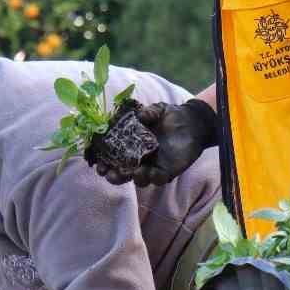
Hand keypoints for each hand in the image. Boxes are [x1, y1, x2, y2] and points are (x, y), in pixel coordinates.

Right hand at [86, 99, 218, 186]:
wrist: (192, 122)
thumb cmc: (170, 116)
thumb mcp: (157, 110)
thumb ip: (148, 112)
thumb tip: (141, 116)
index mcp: (130, 145)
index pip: (112, 156)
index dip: (103, 161)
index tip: (97, 163)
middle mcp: (138, 158)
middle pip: (121, 173)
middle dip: (113, 176)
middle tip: (109, 173)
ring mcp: (152, 166)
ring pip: (139, 180)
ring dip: (134, 178)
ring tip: (134, 172)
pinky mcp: (166, 171)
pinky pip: (158, 179)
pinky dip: (154, 178)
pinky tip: (152, 172)